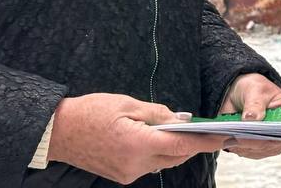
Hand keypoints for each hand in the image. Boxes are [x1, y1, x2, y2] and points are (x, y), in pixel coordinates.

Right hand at [48, 93, 228, 183]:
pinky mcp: (122, 176)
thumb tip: (181, 120)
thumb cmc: (91, 112)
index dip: (204, 141)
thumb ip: (157, 113)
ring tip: (178, 130)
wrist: (59, 132)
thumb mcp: (127, 103)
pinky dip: (157, 153)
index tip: (221, 136)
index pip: (181, 146)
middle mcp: (135, 165)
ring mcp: (128, 174)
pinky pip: (149, 166)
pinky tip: (155, 138)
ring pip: (163, 163)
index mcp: (138, 144)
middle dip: (190, 144)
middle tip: (203, 129)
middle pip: (175, 157)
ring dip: (173, 149)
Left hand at [219, 73, 280, 159]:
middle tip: (238, 137)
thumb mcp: (255, 89)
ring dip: (244, 147)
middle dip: (254, 141)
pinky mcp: (257, 145)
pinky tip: (230, 142)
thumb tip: (252, 118)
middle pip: (272, 143)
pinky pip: (250, 152)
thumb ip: (255, 104)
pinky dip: (239, 149)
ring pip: (260, 150)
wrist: (239, 92)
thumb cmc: (253, 87)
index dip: (275, 133)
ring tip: (230, 138)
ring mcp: (269, 139)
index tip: (258, 132)